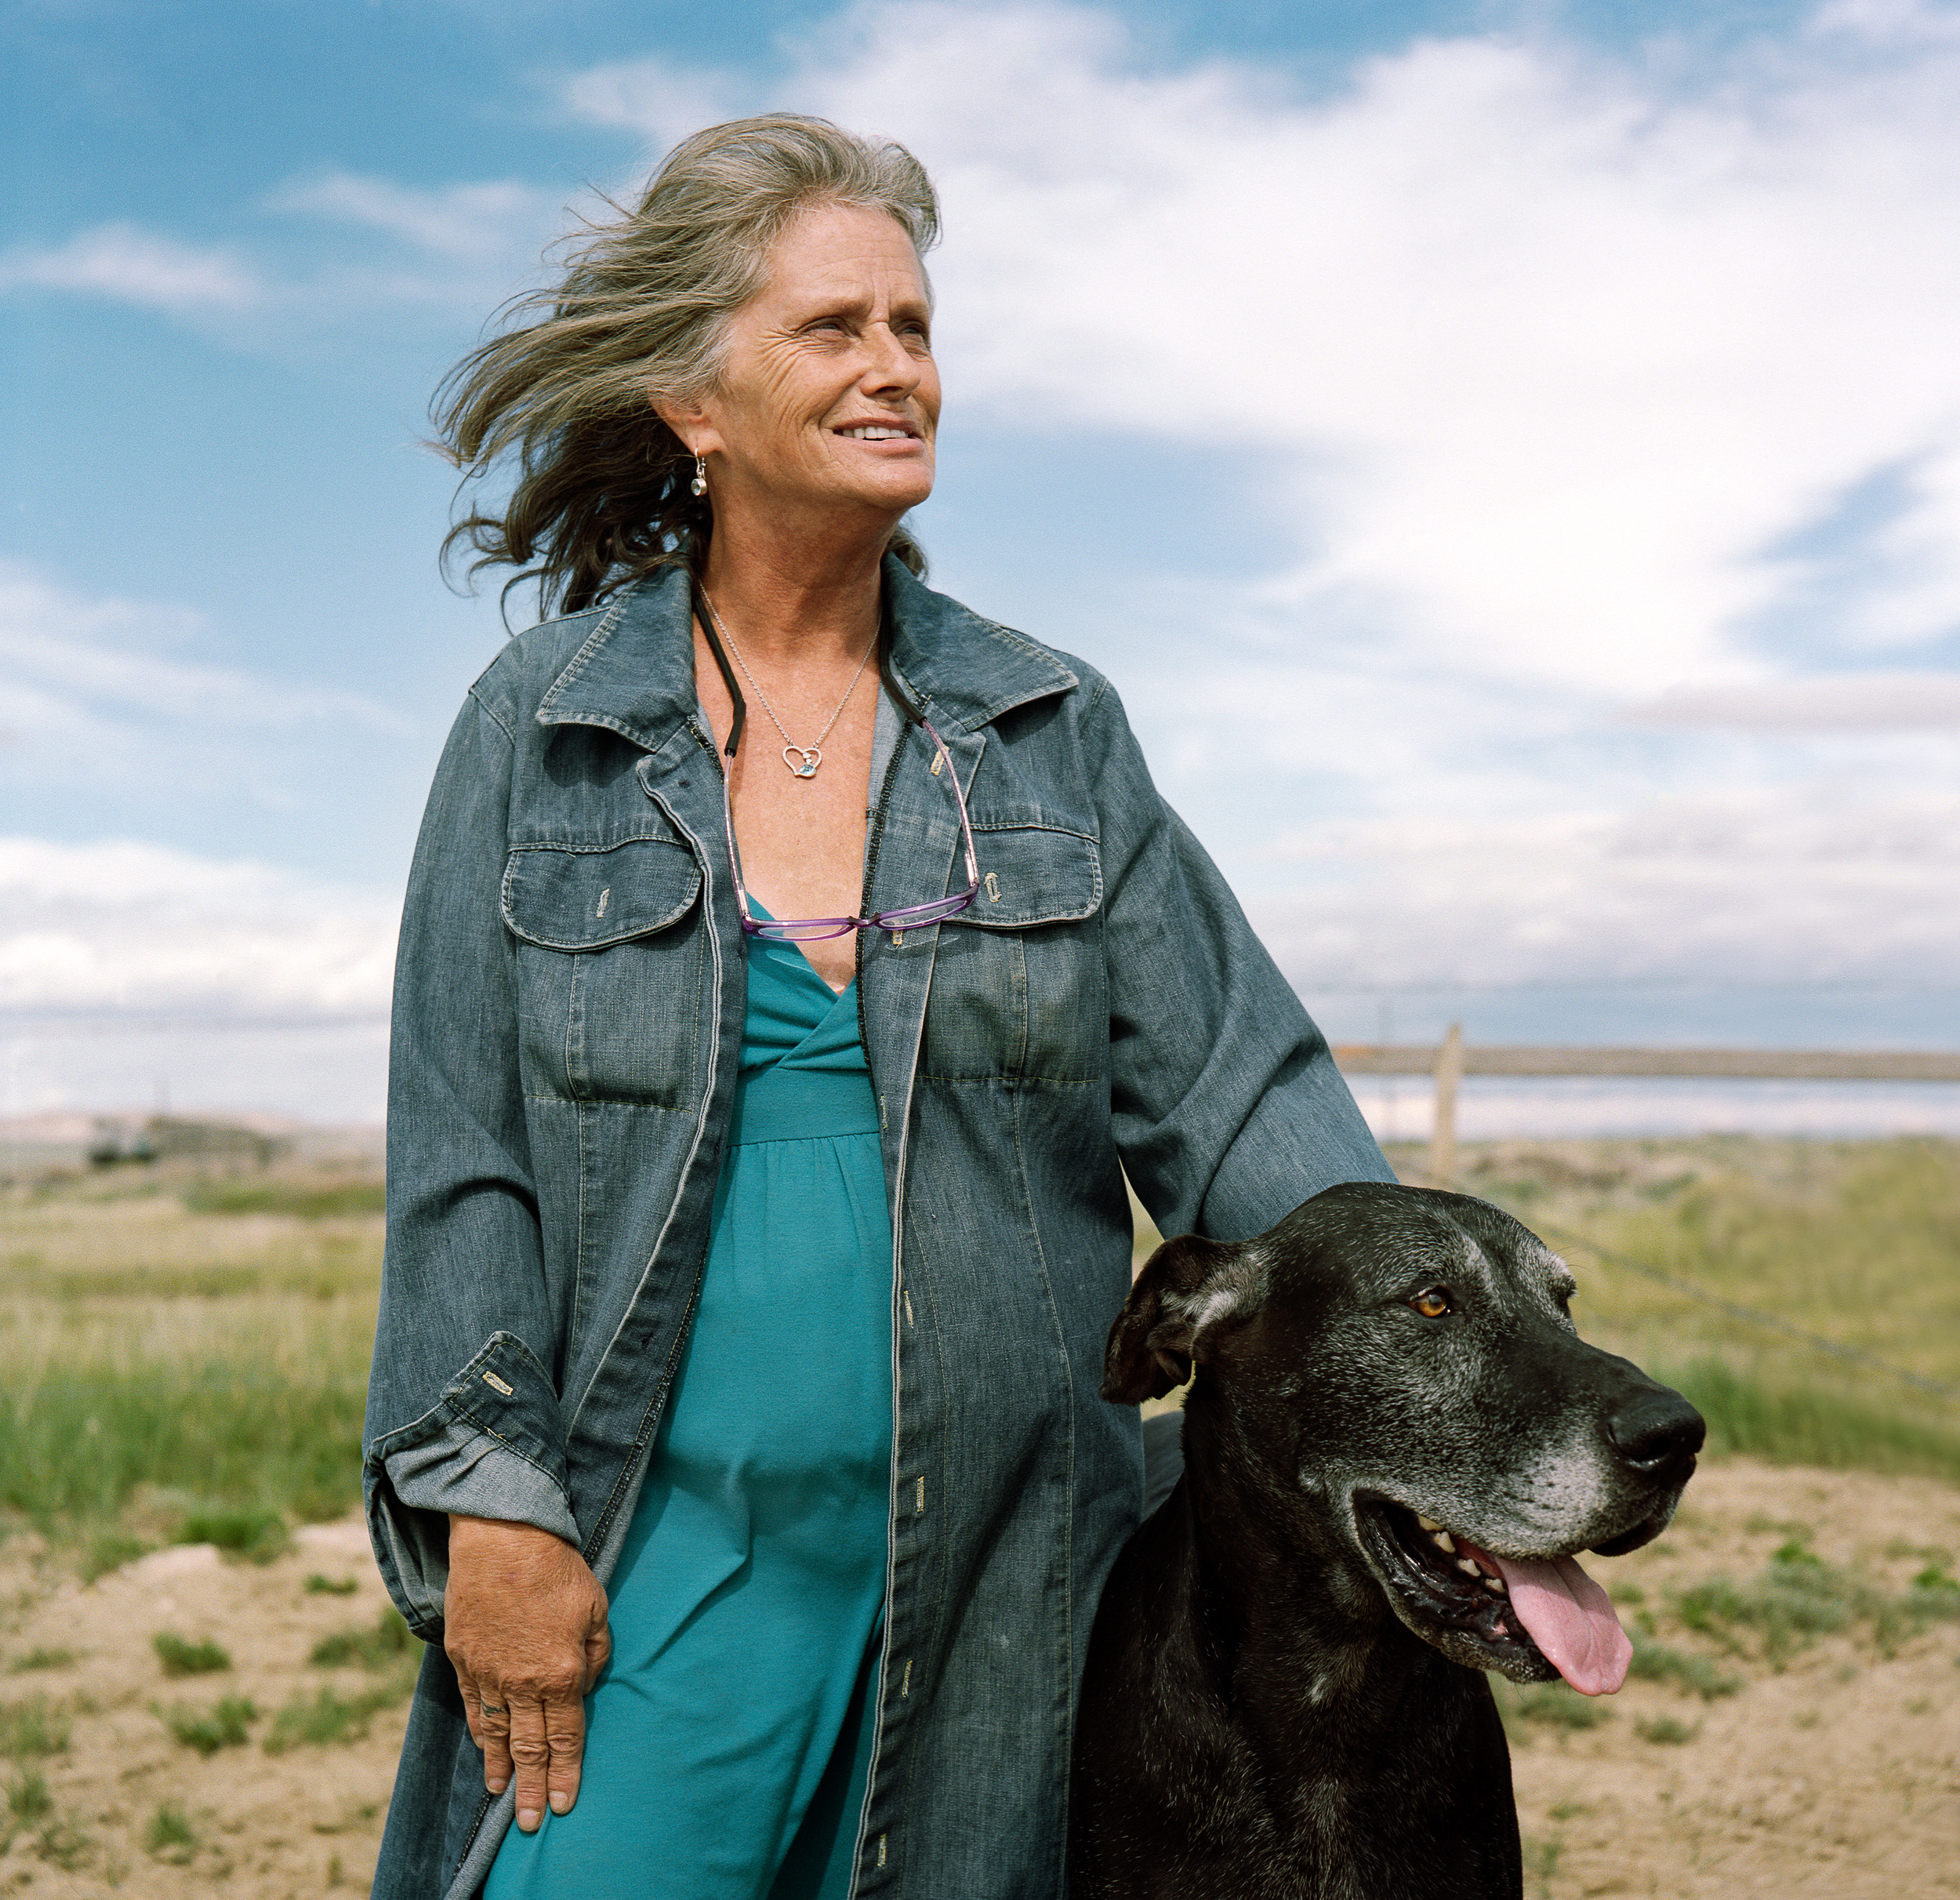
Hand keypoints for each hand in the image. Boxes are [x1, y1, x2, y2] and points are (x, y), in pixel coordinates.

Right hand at [445, 1515, 611, 1832]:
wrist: (503, 1537)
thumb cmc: (558, 1568)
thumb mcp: (597, 1608)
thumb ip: (596, 1656)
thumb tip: (585, 1688)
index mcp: (561, 1673)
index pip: (566, 1737)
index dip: (567, 1773)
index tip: (566, 1804)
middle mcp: (522, 1683)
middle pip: (529, 1747)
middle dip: (533, 1789)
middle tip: (532, 1823)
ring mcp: (488, 1673)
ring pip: (495, 1735)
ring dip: (501, 1770)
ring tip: (503, 1797)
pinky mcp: (463, 1658)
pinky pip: (473, 1708)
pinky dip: (478, 1735)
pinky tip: (483, 1751)